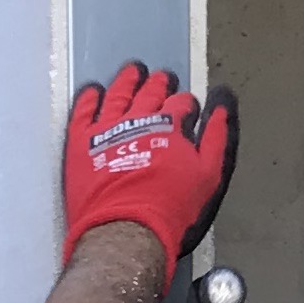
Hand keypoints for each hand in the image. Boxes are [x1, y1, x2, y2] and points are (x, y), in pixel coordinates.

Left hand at [62, 63, 237, 274]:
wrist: (125, 230)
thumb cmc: (170, 209)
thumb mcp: (209, 176)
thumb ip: (216, 137)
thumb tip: (221, 106)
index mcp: (171, 127)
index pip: (180, 104)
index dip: (185, 103)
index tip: (187, 103)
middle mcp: (139, 120)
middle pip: (150, 94)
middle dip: (158, 84)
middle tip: (162, 77)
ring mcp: (108, 129)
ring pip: (118, 94)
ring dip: (127, 81)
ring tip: (132, 72)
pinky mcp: (81, 142)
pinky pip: (84, 111)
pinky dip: (90, 98)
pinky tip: (93, 92)